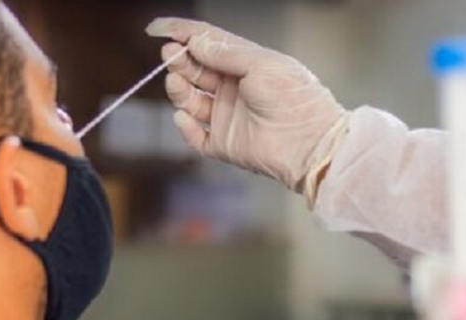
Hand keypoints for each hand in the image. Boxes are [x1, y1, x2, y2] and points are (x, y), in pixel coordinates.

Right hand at [146, 18, 347, 197]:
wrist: (309, 142)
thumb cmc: (294, 98)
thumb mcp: (261, 64)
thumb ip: (225, 53)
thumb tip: (195, 42)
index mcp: (245, 65)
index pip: (208, 44)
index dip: (182, 34)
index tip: (157, 29)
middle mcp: (233, 89)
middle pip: (196, 71)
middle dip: (180, 60)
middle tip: (170, 55)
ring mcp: (227, 117)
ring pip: (191, 101)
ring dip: (179, 90)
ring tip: (175, 80)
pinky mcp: (224, 144)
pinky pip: (196, 137)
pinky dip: (185, 128)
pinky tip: (183, 117)